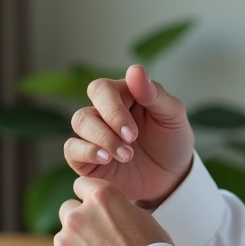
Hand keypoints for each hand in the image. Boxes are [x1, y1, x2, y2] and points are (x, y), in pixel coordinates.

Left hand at [51, 176, 172, 245]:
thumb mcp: (141, 217)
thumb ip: (115, 209)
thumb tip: (105, 212)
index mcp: (100, 197)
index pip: (81, 185)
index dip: (90, 198)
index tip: (96, 209)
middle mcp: (77, 216)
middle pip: (67, 210)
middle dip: (80, 221)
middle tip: (100, 239)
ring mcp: (64, 245)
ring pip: (63, 240)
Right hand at [65, 64, 193, 204]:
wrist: (173, 175)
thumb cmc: (171, 140)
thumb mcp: (172, 116)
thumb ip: (154, 93)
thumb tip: (135, 70)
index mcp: (122, 95)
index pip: (102, 90)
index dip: (112, 110)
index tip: (132, 133)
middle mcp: (103, 112)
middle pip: (85, 111)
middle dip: (107, 129)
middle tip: (131, 143)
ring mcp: (93, 135)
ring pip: (79, 126)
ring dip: (101, 141)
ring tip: (126, 157)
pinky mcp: (87, 158)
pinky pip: (71, 150)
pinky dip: (86, 153)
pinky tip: (107, 160)